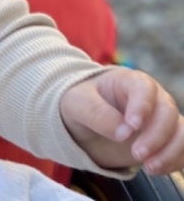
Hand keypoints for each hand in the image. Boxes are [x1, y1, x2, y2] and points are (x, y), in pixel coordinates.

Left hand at [61, 67, 183, 174]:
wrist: (83, 122)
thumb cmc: (80, 104)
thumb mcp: (77, 104)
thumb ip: (97, 114)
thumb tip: (123, 133)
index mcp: (128, 81)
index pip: (144, 88)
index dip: (142, 107)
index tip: (132, 126)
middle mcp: (152, 97)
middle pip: (167, 111)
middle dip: (156, 135)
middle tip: (137, 154)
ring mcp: (161, 118)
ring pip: (181, 131)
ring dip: (170, 151)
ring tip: (148, 167)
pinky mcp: (166, 138)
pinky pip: (182, 148)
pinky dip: (174, 160)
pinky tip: (154, 169)